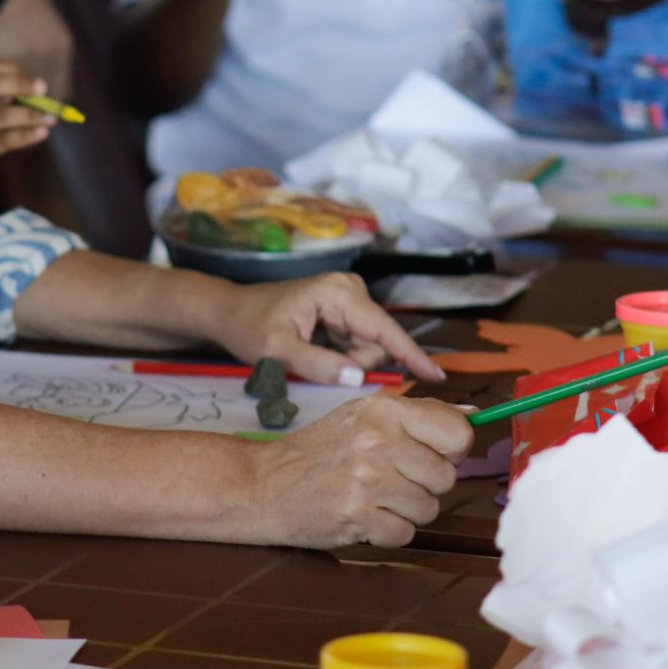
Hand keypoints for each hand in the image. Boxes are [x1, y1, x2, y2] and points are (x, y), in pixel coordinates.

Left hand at [208, 272, 446, 385]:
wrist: (229, 313)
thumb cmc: (248, 327)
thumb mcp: (276, 352)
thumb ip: (318, 365)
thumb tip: (358, 378)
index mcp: (338, 293)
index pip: (384, 329)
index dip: (412, 354)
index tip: (438, 377)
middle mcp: (350, 290)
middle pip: (378, 341)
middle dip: (356, 363)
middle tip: (316, 364)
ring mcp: (349, 299)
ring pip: (369, 346)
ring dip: (347, 361)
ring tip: (309, 355)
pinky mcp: (344, 312)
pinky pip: (358, 344)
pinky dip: (343, 356)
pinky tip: (317, 351)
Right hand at [240, 395, 469, 547]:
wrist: (262, 485)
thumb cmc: (316, 452)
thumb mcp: (362, 416)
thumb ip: (418, 415)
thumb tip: (472, 415)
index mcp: (384, 411)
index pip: (457, 432)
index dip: (452, 449)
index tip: (434, 453)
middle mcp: (378, 441)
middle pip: (446, 476)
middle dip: (424, 484)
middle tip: (389, 478)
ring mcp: (368, 479)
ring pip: (429, 508)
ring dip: (406, 510)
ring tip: (373, 496)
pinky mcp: (358, 516)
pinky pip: (406, 533)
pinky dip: (388, 531)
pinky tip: (364, 515)